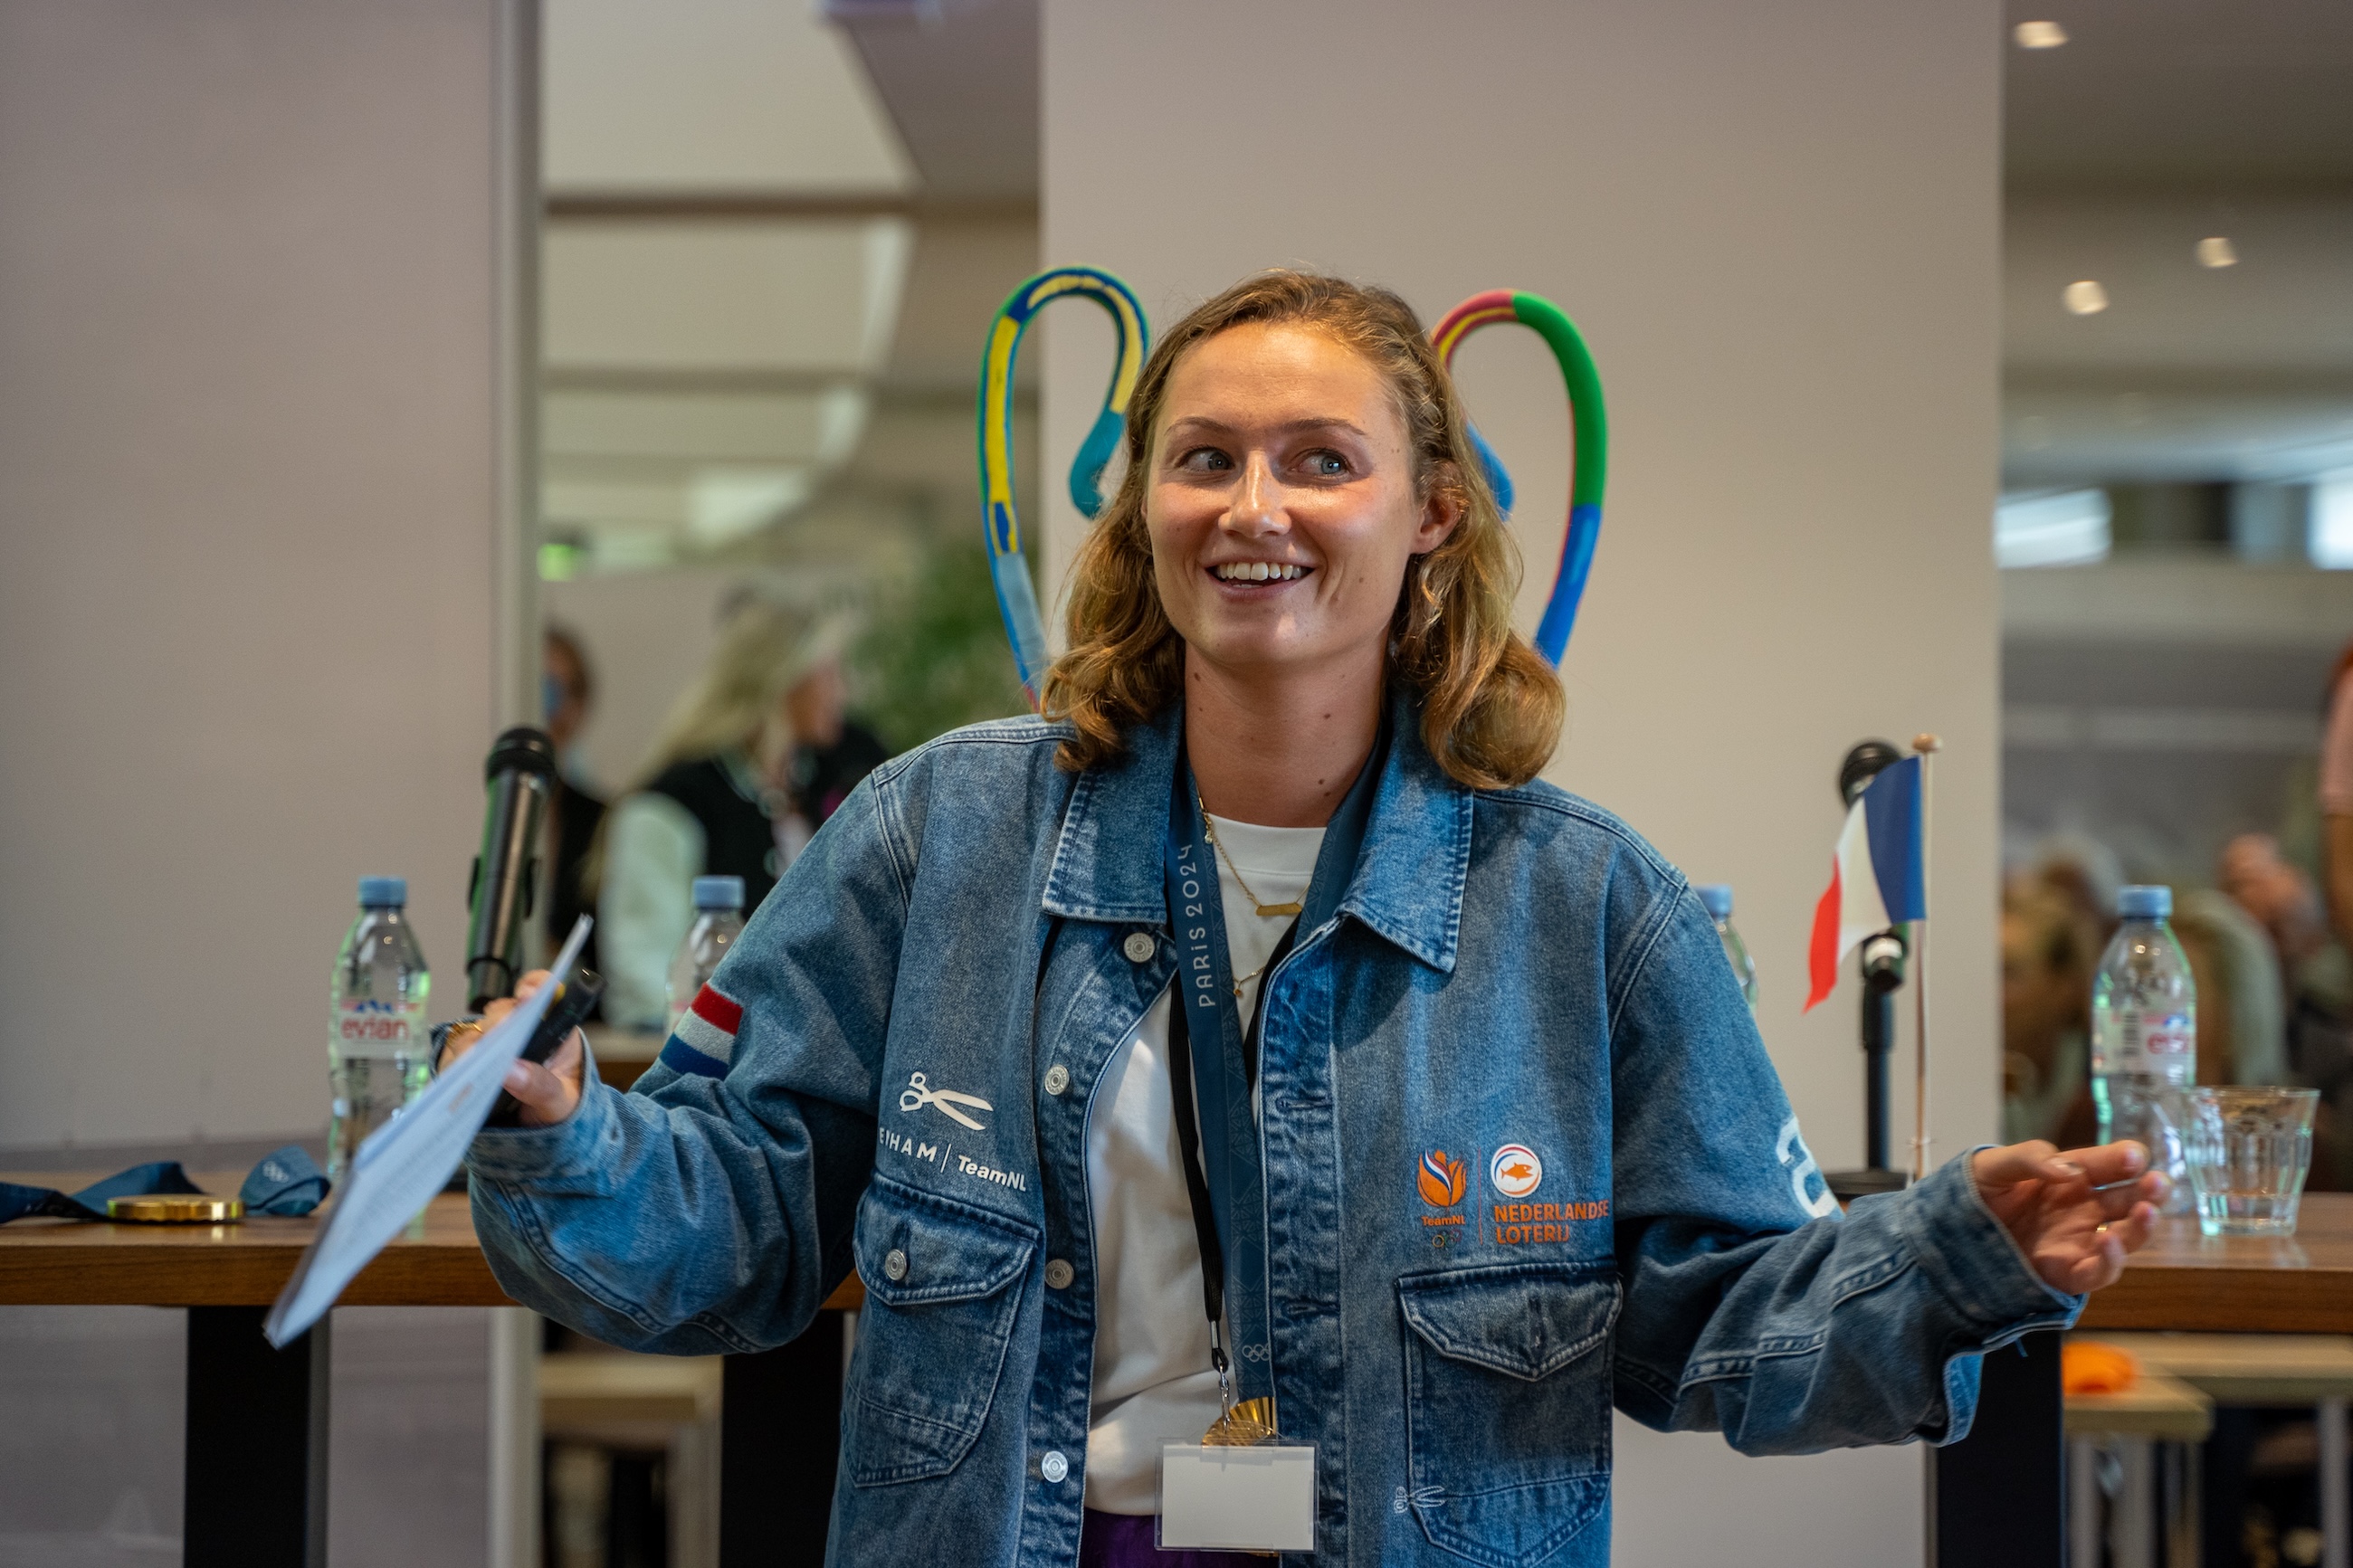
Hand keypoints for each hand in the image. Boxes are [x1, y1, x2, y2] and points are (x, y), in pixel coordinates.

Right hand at [439, 969, 585, 1125]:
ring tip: (468, 1067)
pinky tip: (455, 1081)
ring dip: (469, 1047)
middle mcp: (522, 1032)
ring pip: (474, 1031)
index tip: (527, 996)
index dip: (535, 986)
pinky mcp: (472, 1064)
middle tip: (489, 1044)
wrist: (543, 1136)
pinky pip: (454, 1056)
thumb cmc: (559, 1112)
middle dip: (495, 1026)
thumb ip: (541, 1086)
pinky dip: (453, 1066)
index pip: (546, 994)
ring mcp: (494, 1046)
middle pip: (502, 1013)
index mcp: (553, 1032)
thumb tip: (511, 1069)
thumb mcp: (560, 1103)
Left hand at [1971, 1140, 2168, 1294]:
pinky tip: (2109, 1240)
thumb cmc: (1975, 1192)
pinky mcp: (2068, 1272)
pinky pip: (2099, 1271)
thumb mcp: (1994, 1166)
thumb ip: (2030, 1160)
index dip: (2124, 1159)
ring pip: (2126, 1236)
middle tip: (2159, 1183)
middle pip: (2128, 1199)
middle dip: (2149, 1191)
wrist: (1948, 1233)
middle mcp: (2083, 1208)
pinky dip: (2111, 1260)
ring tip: (2147, 1210)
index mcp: (2070, 1176)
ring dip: (2142, 1225)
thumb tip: (2068, 1171)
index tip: (2133, 1156)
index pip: (2107, 1164)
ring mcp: (2079, 1240)